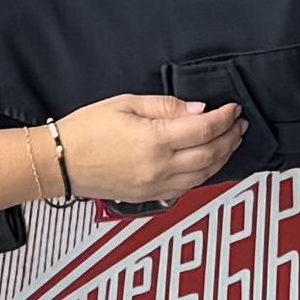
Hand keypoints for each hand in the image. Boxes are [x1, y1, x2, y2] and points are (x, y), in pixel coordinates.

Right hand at [51, 93, 248, 206]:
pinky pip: (188, 188)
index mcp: (155, 141)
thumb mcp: (126, 103)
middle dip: (230, 137)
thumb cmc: (86, 130)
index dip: (225, 117)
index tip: (233, 108)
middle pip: (211, 154)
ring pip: (204, 175)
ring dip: (223, 158)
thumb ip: (166, 106)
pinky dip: (205, 175)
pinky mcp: (150, 196)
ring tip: (231, 142)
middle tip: (240, 124)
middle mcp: (160, 167)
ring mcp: (156, 186)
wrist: (60, 163)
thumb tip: (197, 110)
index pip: (205, 129)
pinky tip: (209, 163)